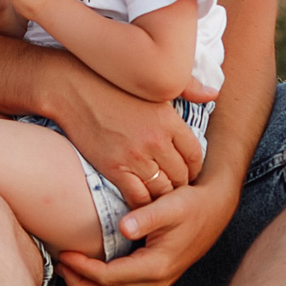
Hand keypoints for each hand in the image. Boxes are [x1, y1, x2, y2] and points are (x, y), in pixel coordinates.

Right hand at [51, 69, 204, 210]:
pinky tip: (140, 203)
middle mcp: (156, 140)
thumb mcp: (153, 81)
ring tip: (159, 198)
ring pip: (162, 190)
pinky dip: (143, 204)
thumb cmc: (112, 82)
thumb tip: (213, 94)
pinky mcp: (114, 167)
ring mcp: (135, 156)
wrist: (72, 87)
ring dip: (163, 197)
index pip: (195, 154)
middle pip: (181, 176)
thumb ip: (187, 87)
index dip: (194, 167)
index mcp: (169, 119)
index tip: (187, 171)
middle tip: (174, 188)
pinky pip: (137, 196)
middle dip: (180, 184)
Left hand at [58, 176, 236, 285]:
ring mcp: (157, 282)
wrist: (216, 208)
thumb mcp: (171, 205)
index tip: (65, 252)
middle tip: (60, 265)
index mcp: (156, 266)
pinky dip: (101, 281)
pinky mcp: (155, 276)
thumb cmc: (192, 204)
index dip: (82, 268)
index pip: (108, 277)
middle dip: (79, 285)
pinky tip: (90, 263)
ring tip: (69, 266)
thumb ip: (146, 216)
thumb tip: (123, 227)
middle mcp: (156, 281)